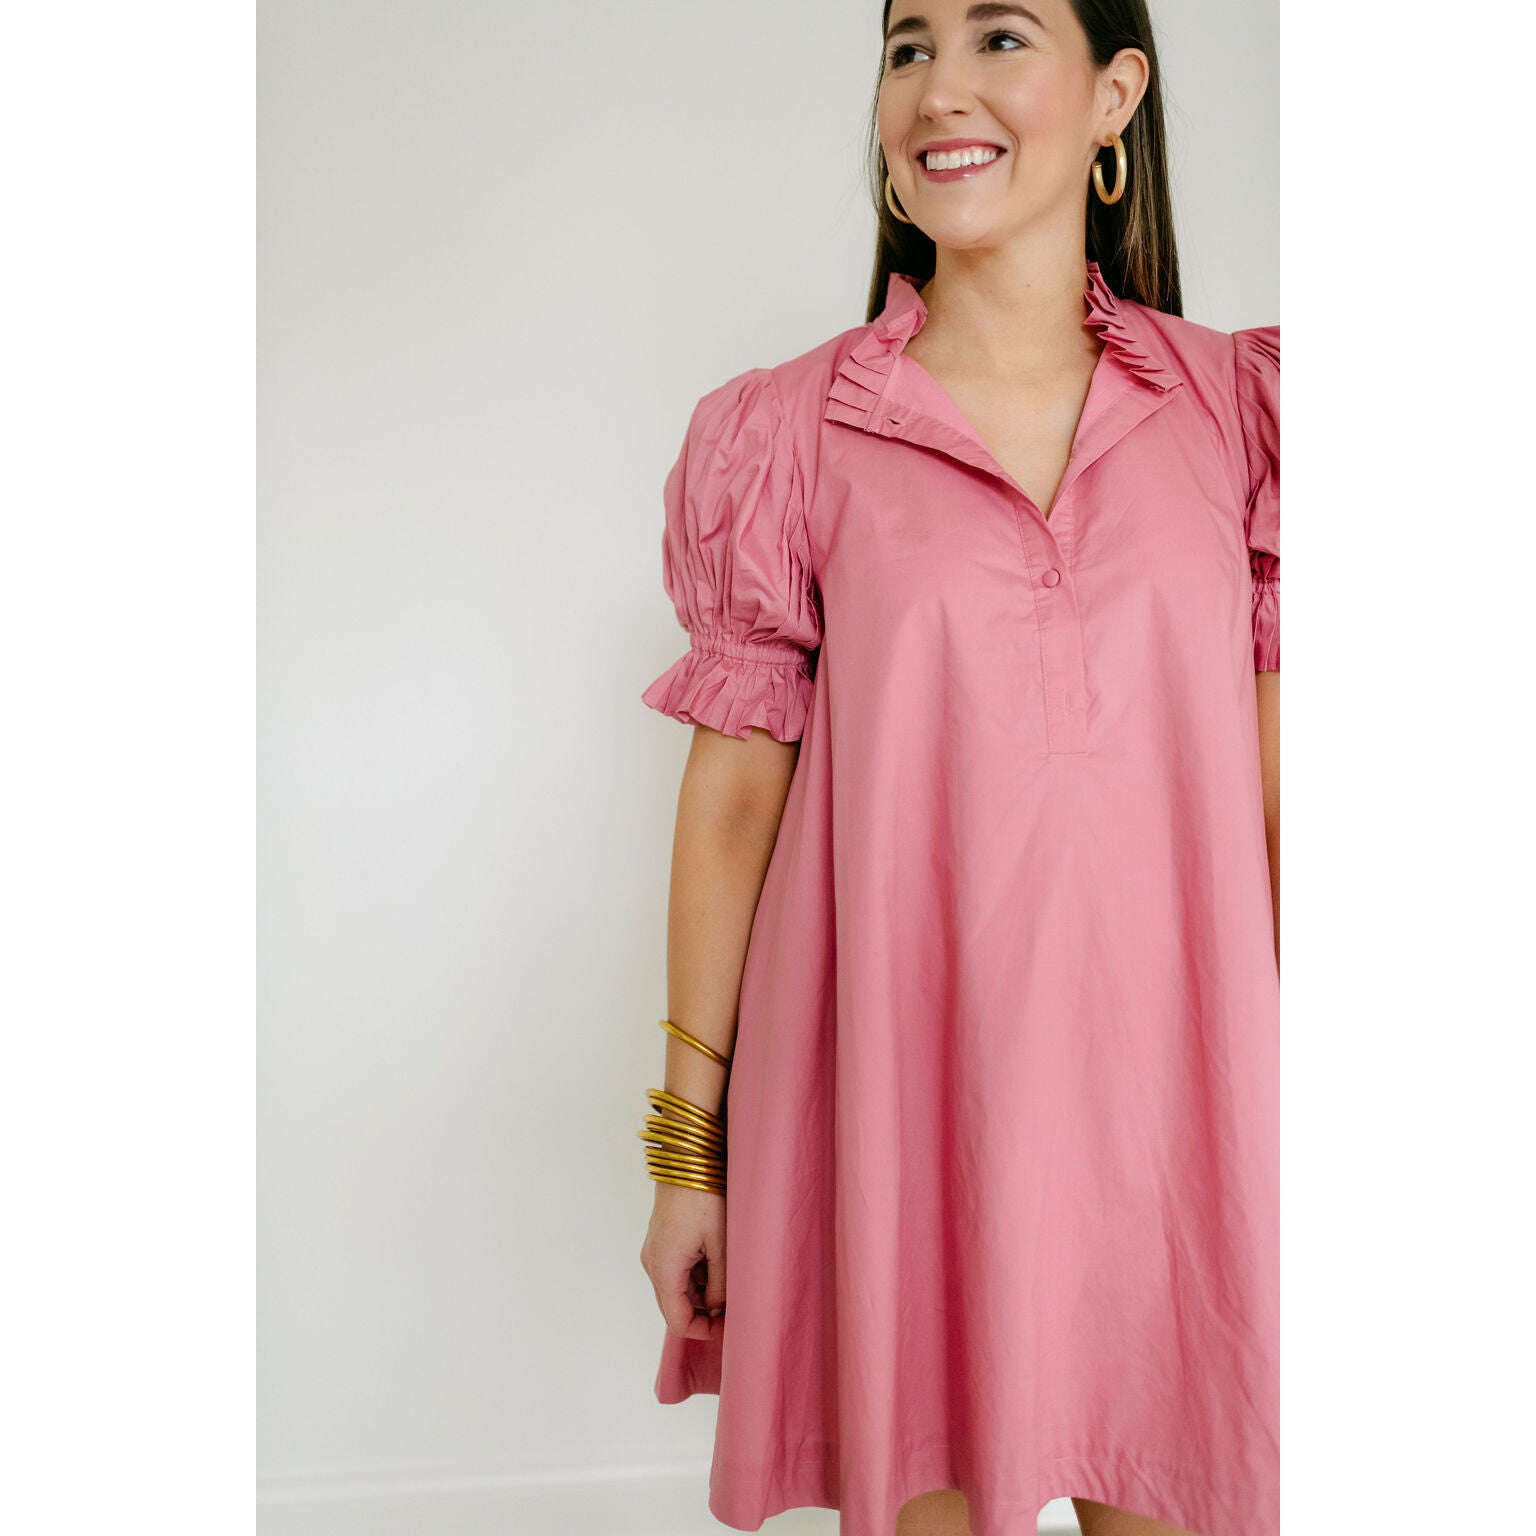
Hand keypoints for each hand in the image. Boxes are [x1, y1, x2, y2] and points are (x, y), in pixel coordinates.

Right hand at [640, 1181, 726, 1340]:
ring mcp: (654, 1251)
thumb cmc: (706, 1196)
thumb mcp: (721, 1244)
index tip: (730, 1327)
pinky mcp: (661, 1241)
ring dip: (703, 1292)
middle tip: (736, 1304)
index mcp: (665, 1268)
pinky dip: (697, 1275)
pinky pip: (677, 1271)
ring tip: (730, 1274)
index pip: (678, 1322)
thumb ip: (720, 1284)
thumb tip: (719, 1310)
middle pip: (676, 1307)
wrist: (688, 1157)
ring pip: (677, 1289)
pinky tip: (718, 1258)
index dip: (704, 1332)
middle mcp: (653, 1263)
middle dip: (705, 1312)